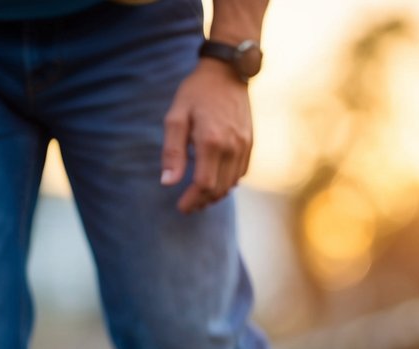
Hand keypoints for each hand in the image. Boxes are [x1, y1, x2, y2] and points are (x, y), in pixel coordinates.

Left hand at [160, 58, 252, 213]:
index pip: (204, 184)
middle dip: (202, 202)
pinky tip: (216, 183)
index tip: (181, 207)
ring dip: (215, 195)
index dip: (192, 200)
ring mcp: (244, 145)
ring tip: (199, 198)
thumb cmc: (196, 93)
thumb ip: (172, 151)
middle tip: (188, 206)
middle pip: (219, 188)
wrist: (227, 72)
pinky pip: (241, 172)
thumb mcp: (175, 118)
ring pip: (232, 183)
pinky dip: (229, 183)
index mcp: (211, 141)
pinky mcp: (250, 142)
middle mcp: (232, 146)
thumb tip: (168, 183)